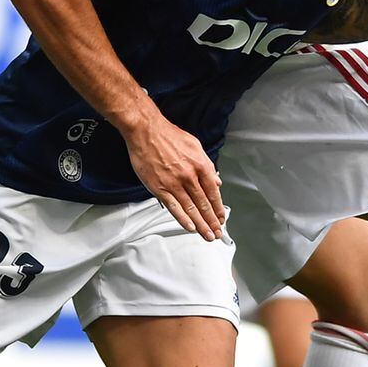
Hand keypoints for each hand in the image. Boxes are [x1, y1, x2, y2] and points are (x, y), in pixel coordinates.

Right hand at [125, 114, 225, 240]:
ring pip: (191, 209)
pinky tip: (190, 227)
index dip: (218, 208)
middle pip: (204, 204)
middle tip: (217, 233)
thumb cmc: (169, 136)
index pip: (213, 192)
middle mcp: (190, 176)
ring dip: (201, 224)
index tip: (221, 218)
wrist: (146, 131)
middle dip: (212, 221)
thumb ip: (207, 165)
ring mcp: (174, 183)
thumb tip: (216, 180)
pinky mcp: (160, 188)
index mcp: (201, 165)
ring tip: (207, 235)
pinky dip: (183, 219)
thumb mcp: (195, 146)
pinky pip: (174, 207)